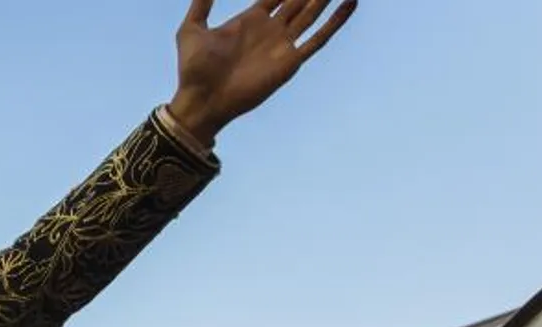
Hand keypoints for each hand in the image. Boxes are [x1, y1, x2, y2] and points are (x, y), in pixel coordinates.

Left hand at [169, 0, 357, 142]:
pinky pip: (318, 38)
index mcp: (250, 20)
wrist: (201, 100)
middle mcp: (270, 30)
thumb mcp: (191, 29)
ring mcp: (282, 45)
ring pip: (312, 13)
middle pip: (299, 0)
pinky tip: (349, 3)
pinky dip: (336, 21)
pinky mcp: (290, 62)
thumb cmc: (193, 69)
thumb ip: (201, 3)